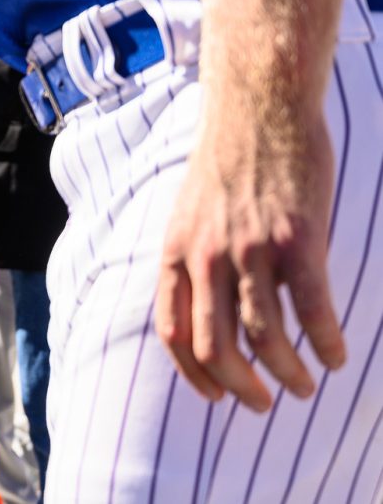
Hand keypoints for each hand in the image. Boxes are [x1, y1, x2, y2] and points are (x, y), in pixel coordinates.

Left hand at [154, 113, 343, 411]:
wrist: (259, 108)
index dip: (196, 375)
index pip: (175, 333)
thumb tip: (204, 309)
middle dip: (243, 388)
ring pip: (266, 336)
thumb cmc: (228, 163)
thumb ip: (193, 261)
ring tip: (307, 384)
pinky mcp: (298, 240)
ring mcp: (251, 251)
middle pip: (217, 347)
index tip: (218, 397)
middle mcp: (207, 258)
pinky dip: (326, 342)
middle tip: (267, 404)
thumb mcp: (189, 215)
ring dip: (289, 372)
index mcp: (176, 254)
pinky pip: (313, 310)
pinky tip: (337, 356)